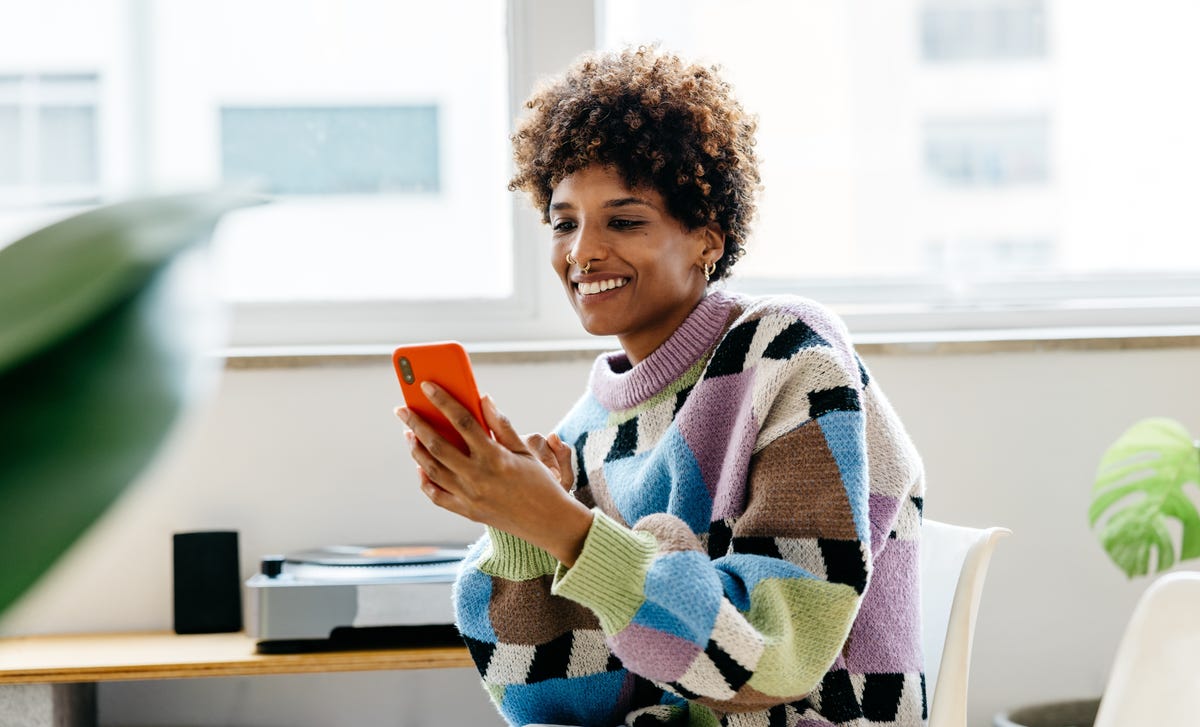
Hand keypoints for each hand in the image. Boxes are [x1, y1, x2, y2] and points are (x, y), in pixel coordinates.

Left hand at [396, 383, 591, 565]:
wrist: (548, 523)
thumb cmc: (540, 482)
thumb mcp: (525, 450)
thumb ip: (502, 425)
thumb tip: (483, 399)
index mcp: (495, 457)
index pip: (463, 421)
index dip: (443, 401)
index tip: (427, 386)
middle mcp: (477, 477)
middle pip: (437, 445)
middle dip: (416, 424)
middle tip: (402, 410)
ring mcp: (469, 497)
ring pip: (431, 469)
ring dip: (416, 449)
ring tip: (409, 433)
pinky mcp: (466, 511)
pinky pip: (436, 495)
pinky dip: (425, 479)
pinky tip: (421, 465)